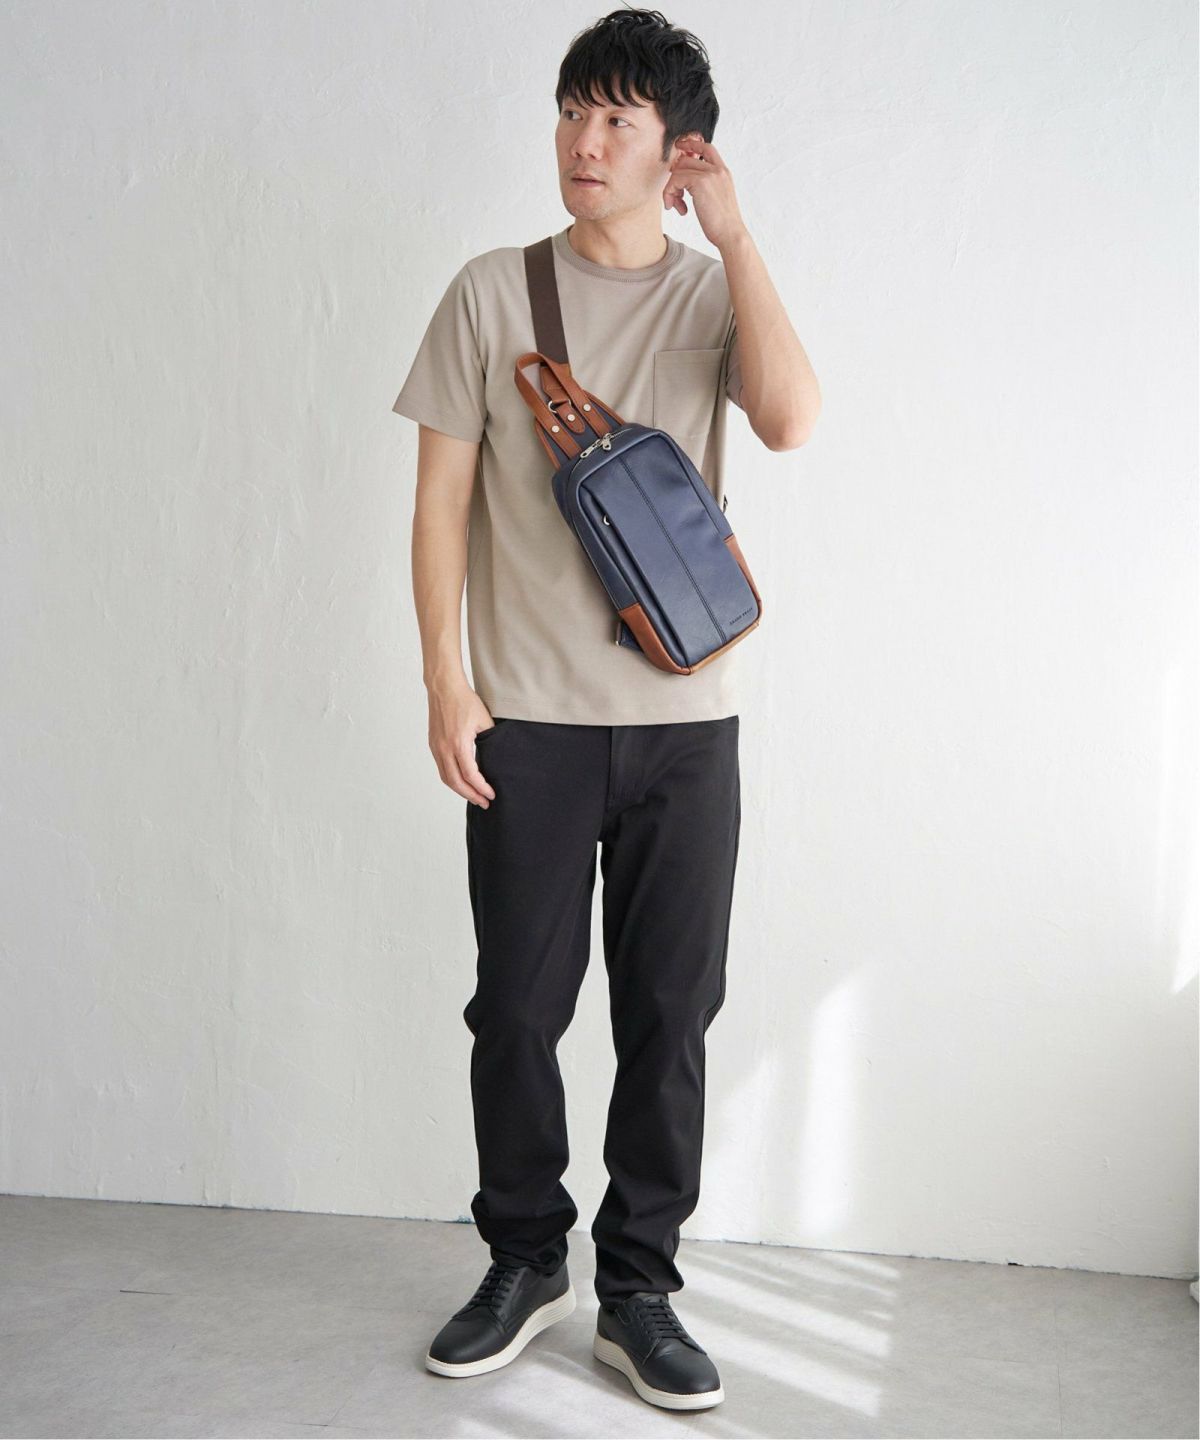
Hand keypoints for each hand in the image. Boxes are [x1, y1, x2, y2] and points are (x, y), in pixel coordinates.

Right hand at [428, 686, 496, 807]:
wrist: (444, 688)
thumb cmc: (465, 701)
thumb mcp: (484, 720)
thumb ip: (490, 740)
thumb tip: (498, 757)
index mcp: (458, 743)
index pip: (470, 775)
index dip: (481, 788)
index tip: (491, 794)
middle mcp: (444, 748)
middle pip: (456, 782)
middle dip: (471, 795)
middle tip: (484, 803)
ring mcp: (436, 747)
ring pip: (446, 778)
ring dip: (460, 790)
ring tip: (474, 796)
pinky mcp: (433, 744)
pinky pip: (441, 768)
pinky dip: (452, 779)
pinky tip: (462, 782)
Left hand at [663, 134, 746, 249]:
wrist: (731, 234)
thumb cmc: (723, 223)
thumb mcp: (717, 198)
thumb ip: (707, 186)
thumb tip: (687, 182)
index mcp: (724, 172)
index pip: (707, 148)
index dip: (691, 145)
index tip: (679, 147)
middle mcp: (718, 169)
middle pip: (686, 159)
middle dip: (675, 177)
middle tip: (674, 197)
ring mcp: (710, 174)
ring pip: (679, 170)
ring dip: (671, 189)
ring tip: (676, 205)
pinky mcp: (700, 182)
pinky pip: (676, 180)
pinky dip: (670, 193)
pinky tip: (678, 208)